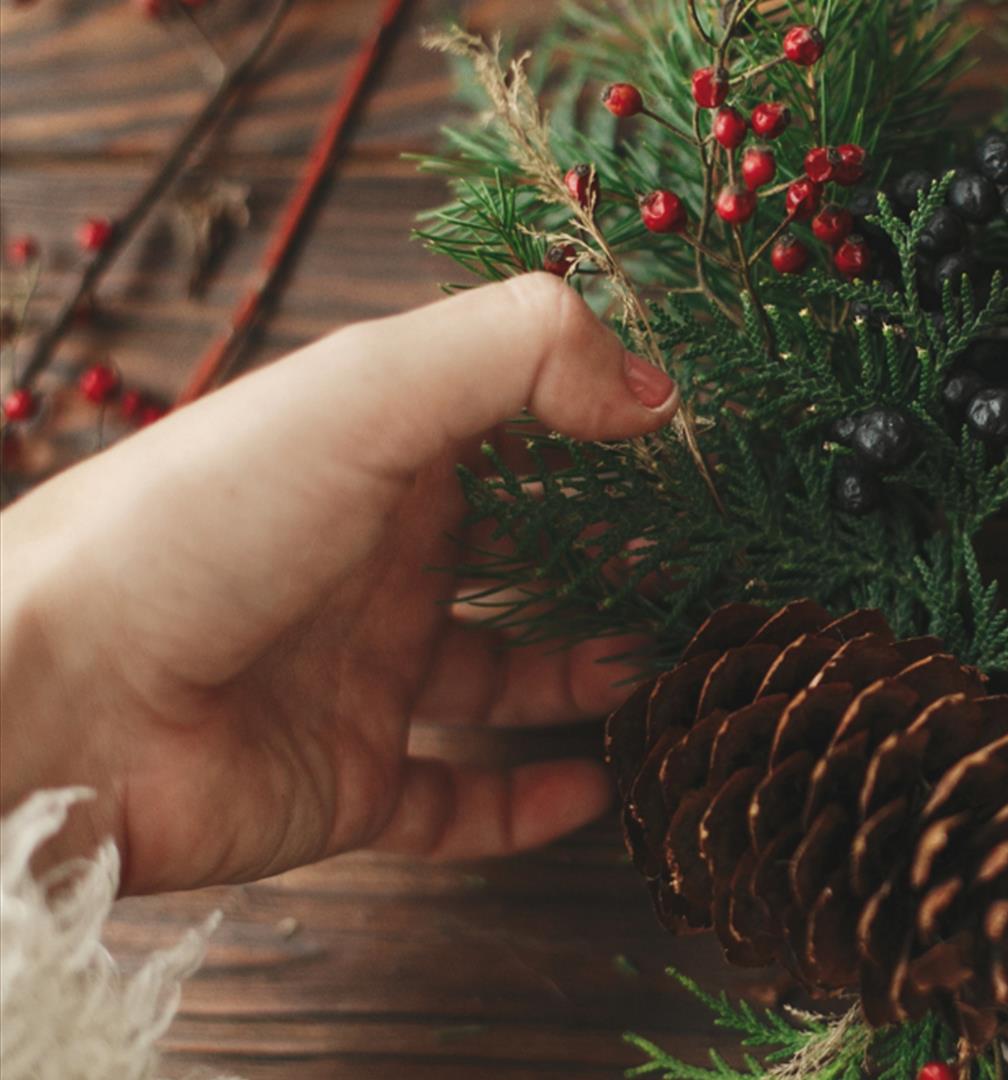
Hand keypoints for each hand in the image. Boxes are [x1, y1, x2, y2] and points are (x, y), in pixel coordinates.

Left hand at [0, 275, 680, 893]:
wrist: (55, 698)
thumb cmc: (195, 524)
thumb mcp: (368, 390)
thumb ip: (521, 353)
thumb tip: (657, 386)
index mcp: (379, 459)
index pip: (512, 429)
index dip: (600, 428)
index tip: (692, 442)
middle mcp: (377, 562)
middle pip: (522, 557)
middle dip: (612, 560)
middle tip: (706, 566)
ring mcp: (364, 675)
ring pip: (507, 678)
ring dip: (590, 676)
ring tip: (668, 664)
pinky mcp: (350, 783)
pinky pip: (462, 801)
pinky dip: (534, 804)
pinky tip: (598, 786)